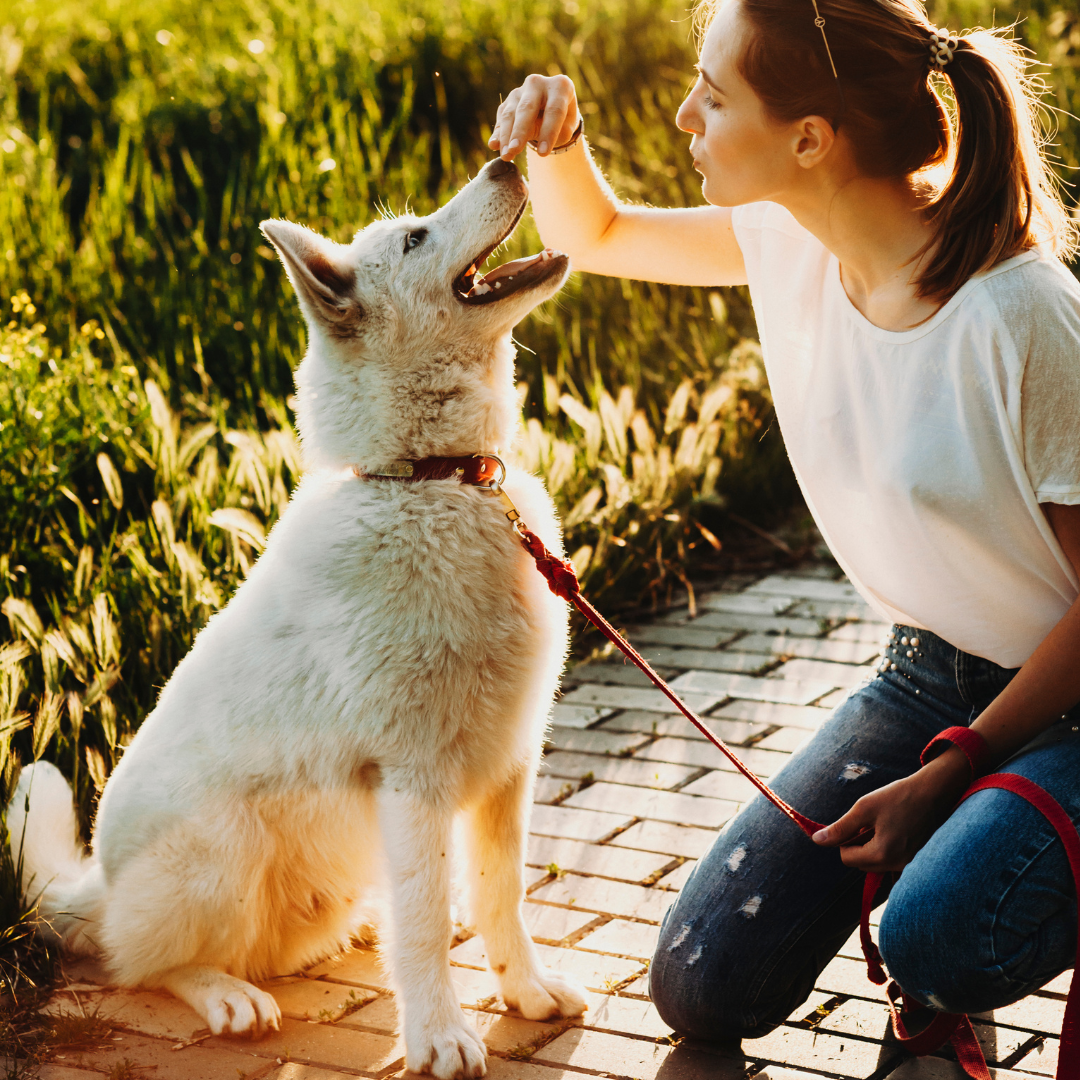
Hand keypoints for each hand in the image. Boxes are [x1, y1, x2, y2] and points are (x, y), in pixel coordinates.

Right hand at [489, 74, 579, 159]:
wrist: (553, 109)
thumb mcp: (563, 129)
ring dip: (506, 136)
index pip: (554, 110)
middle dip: (520, 132)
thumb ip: (547, 134)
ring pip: (510, 114)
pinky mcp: (508, 101)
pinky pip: (502, 118)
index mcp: (560, 86)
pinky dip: (498, 133)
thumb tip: (515, 145)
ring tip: (506, 155)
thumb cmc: (563, 121)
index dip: (548, 133)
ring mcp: (520, 90)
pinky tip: (494, 146)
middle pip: (527, 108)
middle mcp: (538, 83)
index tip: (543, 154)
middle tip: (514, 150)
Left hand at [812, 747, 972, 871]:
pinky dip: (886, 850)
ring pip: (876, 864)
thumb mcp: (864, 808)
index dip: (844, 839)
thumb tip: (817, 841)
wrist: (935, 791)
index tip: (856, 823)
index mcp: (883, 854)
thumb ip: (840, 828)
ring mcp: (910, 865)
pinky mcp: (918, 860)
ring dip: (872, 848)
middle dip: (858, 845)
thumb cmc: (899, 796)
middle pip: (861, 864)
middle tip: (869, 823)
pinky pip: (892, 862)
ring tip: (883, 825)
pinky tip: (894, 831)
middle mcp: (898, 866)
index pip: (847, 858)